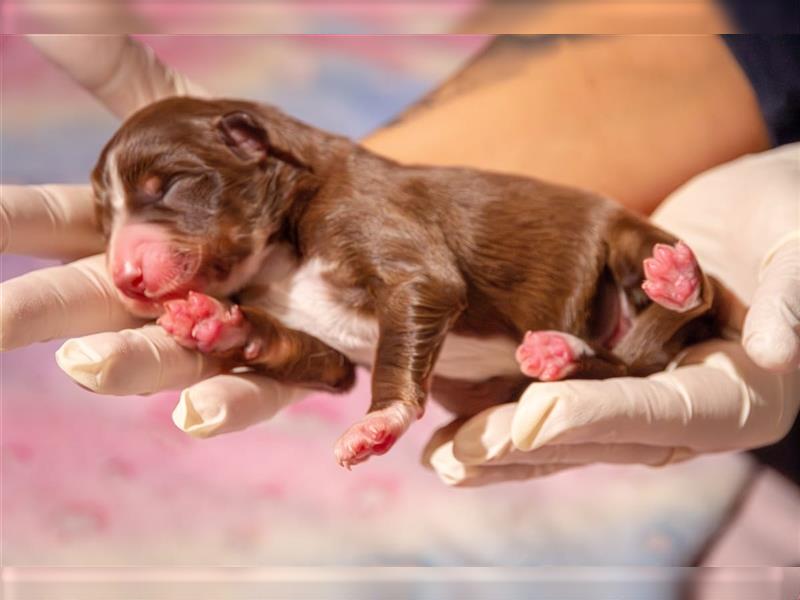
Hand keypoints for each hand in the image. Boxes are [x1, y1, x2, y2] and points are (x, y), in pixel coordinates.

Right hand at [1, 35, 306, 436]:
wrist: (335, 217)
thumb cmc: (249, 175)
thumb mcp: (189, 123)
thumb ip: (122, 79)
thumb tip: (53, 12)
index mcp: (131, 231)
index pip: (55, 223)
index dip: (8, 222)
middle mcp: (163, 292)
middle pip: (96, 303)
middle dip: (46, 311)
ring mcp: (219, 334)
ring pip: (166, 356)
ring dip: (128, 363)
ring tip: (88, 364)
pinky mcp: (281, 367)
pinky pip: (254, 388)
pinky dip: (228, 403)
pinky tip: (198, 414)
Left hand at [423, 143, 799, 485]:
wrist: (761, 214)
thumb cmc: (790, 221)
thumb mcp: (798, 251)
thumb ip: (790, 298)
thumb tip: (773, 354)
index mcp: (736, 396)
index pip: (656, 414)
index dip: (594, 419)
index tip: (528, 420)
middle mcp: (683, 409)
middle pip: (596, 434)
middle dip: (524, 442)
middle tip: (457, 456)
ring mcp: (642, 394)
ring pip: (564, 428)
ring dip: (501, 440)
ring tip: (439, 456)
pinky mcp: (609, 374)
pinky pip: (553, 401)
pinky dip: (503, 413)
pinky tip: (451, 423)